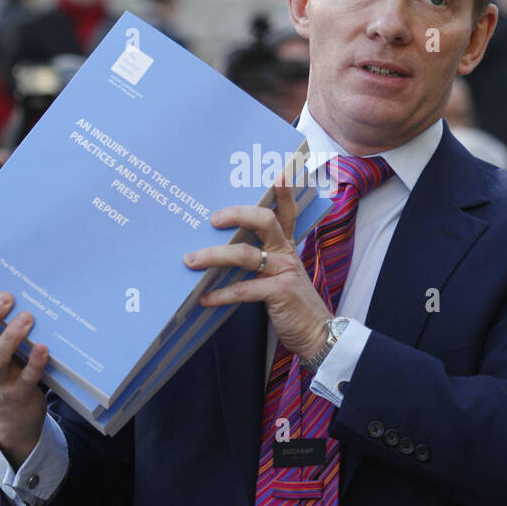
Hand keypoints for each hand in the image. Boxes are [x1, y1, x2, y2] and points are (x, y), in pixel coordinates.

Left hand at [184, 170, 330, 361]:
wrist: (316, 333)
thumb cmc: (292, 303)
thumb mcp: (279, 275)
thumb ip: (258, 260)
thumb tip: (219, 253)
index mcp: (286, 246)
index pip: (286, 212)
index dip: (283, 191)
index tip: (278, 172)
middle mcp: (286, 252)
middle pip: (264, 221)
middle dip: (236, 215)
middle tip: (212, 219)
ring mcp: (283, 271)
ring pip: (245, 254)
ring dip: (213, 256)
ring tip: (190, 260)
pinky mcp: (279, 292)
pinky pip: (243, 289)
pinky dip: (220, 294)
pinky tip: (205, 299)